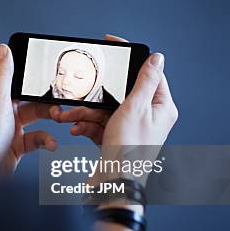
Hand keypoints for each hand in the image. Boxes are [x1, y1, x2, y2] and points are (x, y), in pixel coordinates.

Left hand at [0, 44, 56, 178]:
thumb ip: (3, 75)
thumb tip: (4, 48)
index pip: (8, 71)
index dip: (26, 67)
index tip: (44, 66)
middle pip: (28, 94)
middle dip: (45, 97)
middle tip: (60, 99)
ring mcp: (8, 125)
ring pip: (35, 114)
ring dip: (49, 116)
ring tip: (60, 118)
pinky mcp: (16, 143)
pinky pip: (36, 136)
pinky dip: (46, 139)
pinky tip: (51, 143)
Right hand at [50, 34, 177, 146]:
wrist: (114, 185)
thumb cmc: (129, 152)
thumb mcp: (135, 108)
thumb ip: (144, 81)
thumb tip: (157, 58)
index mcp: (160, 107)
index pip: (148, 73)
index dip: (130, 58)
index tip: (112, 45)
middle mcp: (148, 117)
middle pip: (120, 93)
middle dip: (96, 96)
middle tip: (82, 91)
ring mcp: (131, 128)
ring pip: (105, 109)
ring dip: (85, 113)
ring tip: (69, 116)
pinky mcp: (116, 138)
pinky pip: (99, 124)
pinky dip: (86, 126)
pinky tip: (76, 128)